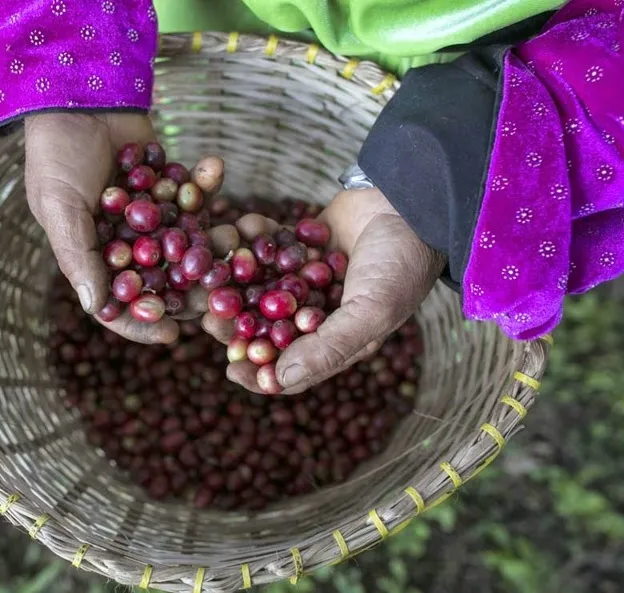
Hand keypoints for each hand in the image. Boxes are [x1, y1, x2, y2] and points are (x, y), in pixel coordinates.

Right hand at [24, 112, 222, 343]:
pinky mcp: (173, 187)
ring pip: (190, 241)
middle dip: (193, 288)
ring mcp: (154, 217)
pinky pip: (195, 194)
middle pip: (165, 280)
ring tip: (234, 234)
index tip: (173, 335)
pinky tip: (215, 166)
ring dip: (213, 239)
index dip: (144, 322)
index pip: (121, 303)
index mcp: (97, 257)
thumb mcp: (59, 206)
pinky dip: (206, 182)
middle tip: (222, 295)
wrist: (74, 93)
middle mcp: (128, 243)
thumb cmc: (56, 154)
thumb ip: (79, 257)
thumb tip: (95, 308)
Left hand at [204, 188, 445, 393]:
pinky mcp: (301, 244)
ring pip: (261, 288)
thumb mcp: (371, 313)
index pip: (292, 367)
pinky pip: (269, 247)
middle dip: (237, 325)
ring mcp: (307, 278)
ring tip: (211, 275)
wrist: (414, 202)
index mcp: (337, 339)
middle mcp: (318, 312)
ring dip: (236, 281)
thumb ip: (327, 348)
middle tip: (209, 318)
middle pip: (267, 328)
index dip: (260, 373)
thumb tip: (279, 382)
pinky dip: (254, 238)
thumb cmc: (400, 264)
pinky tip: (238, 229)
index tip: (231, 369)